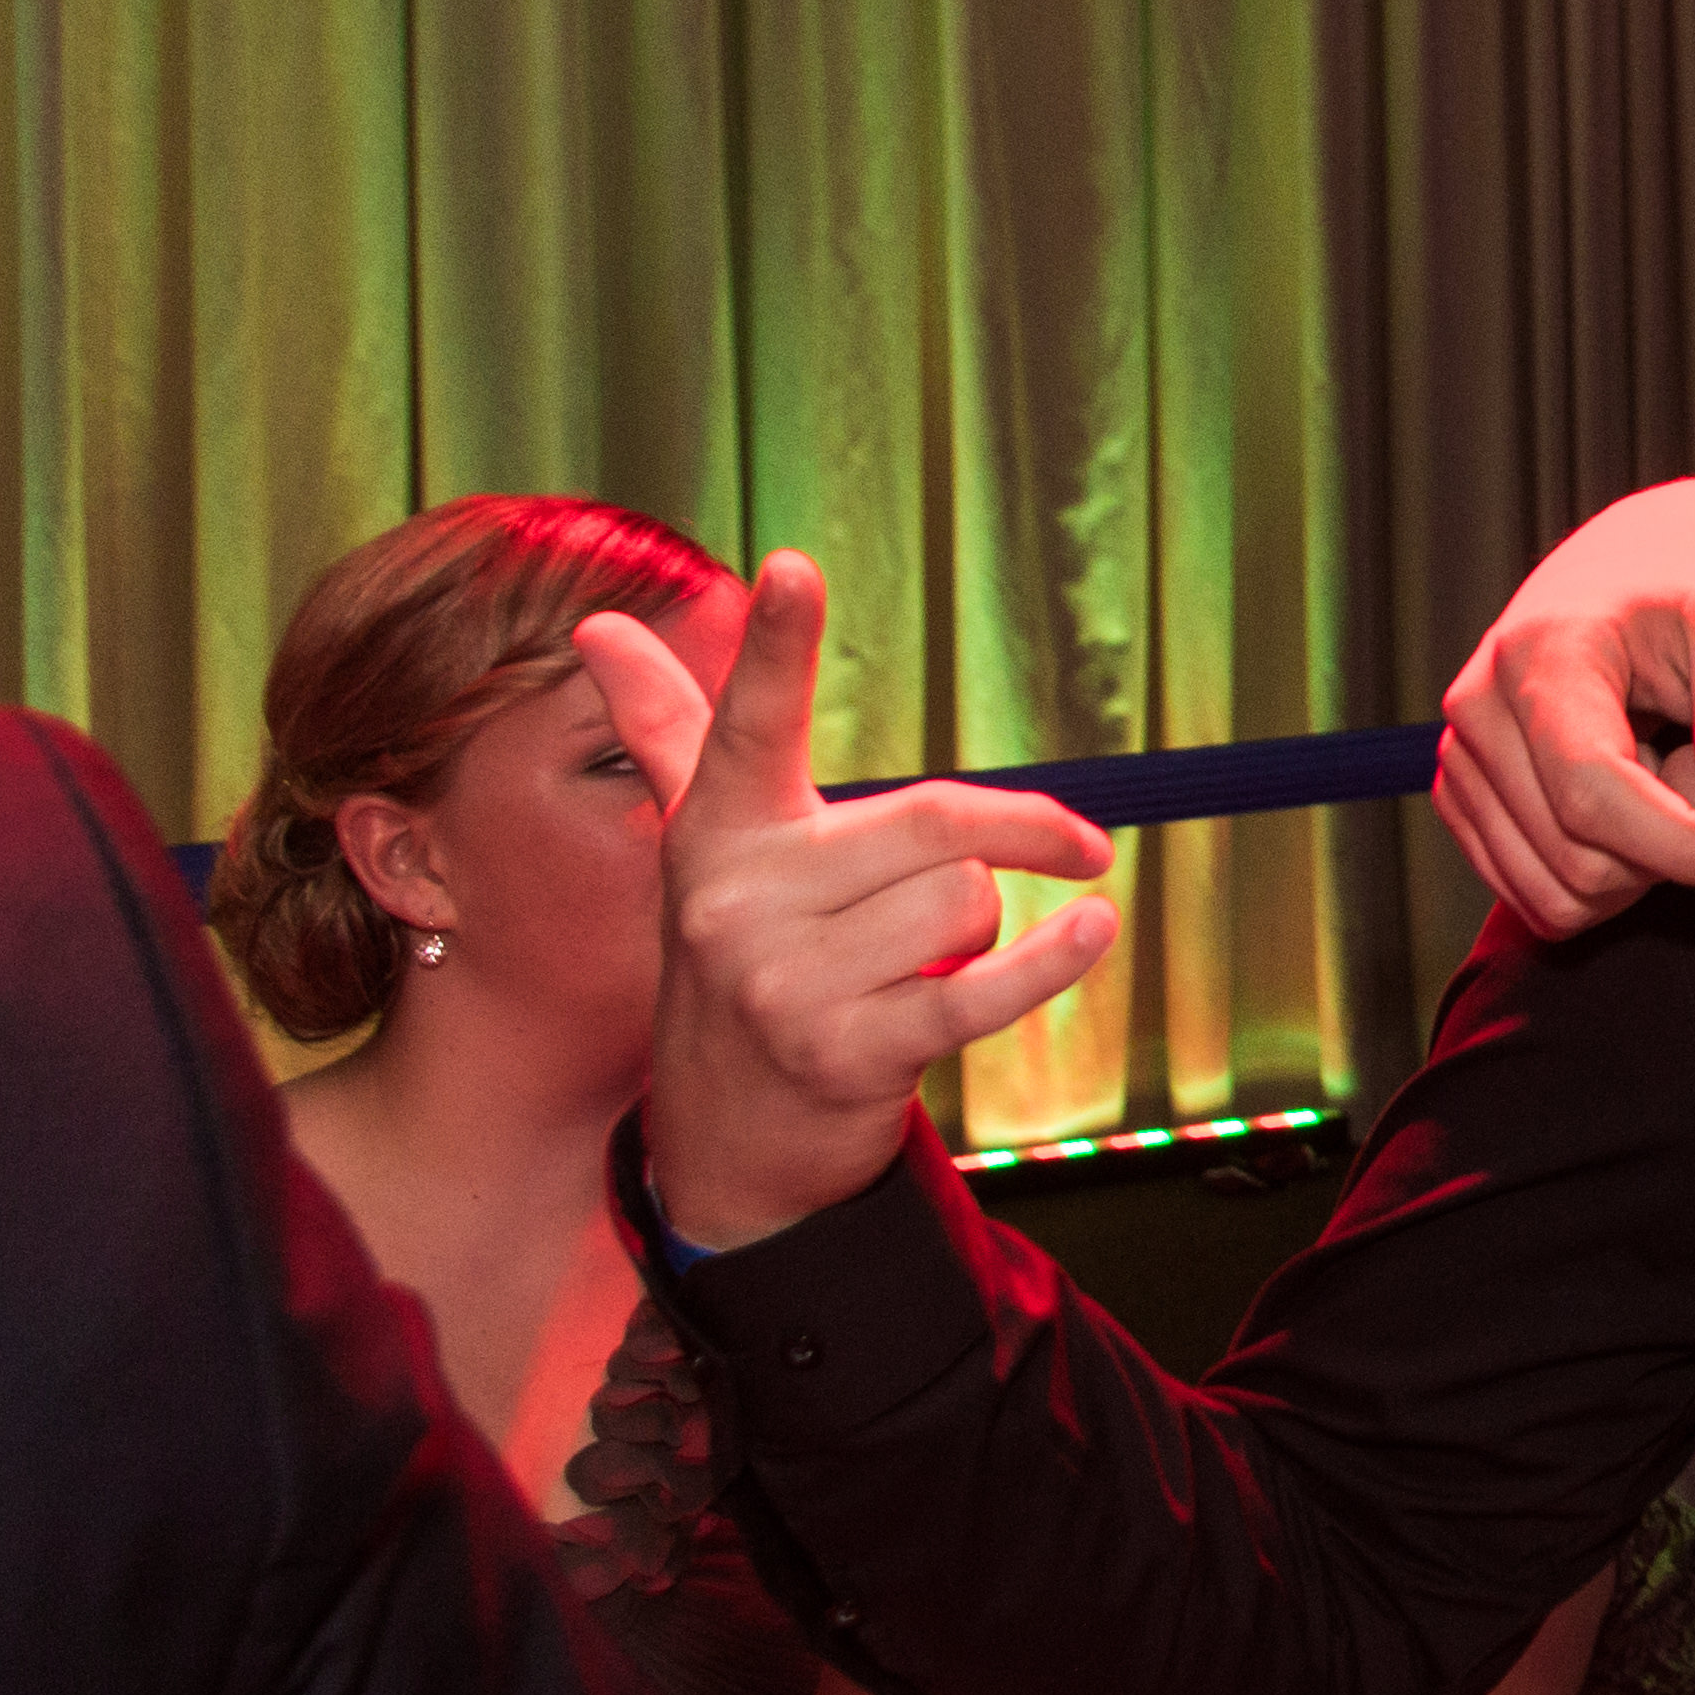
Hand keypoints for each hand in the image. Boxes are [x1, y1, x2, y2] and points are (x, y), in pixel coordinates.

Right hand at [577, 553, 1119, 1248]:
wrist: (728, 1127)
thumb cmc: (744, 948)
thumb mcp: (707, 840)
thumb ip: (670, 730)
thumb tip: (599, 623)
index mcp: (718, 829)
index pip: (747, 724)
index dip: (775, 647)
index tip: (792, 567)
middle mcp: (739, 901)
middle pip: (935, 826)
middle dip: (1013, 835)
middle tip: (1066, 842)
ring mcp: (787, 984)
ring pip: (967, 907)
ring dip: (987, 930)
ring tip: (922, 960)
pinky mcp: (848, 1054)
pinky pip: (981, 993)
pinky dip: (1053, 963)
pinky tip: (1094, 930)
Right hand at [1432, 480, 1694, 934]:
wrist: (1643, 568)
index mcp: (1541, 650)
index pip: (1592, 791)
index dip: (1685, 845)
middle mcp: (1479, 704)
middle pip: (1577, 855)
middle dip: (1672, 853)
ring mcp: (1461, 756)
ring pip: (1557, 891)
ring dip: (1638, 868)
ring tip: (1666, 779)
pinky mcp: (1463, 798)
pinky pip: (1536, 895)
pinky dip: (1603, 877)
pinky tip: (1630, 805)